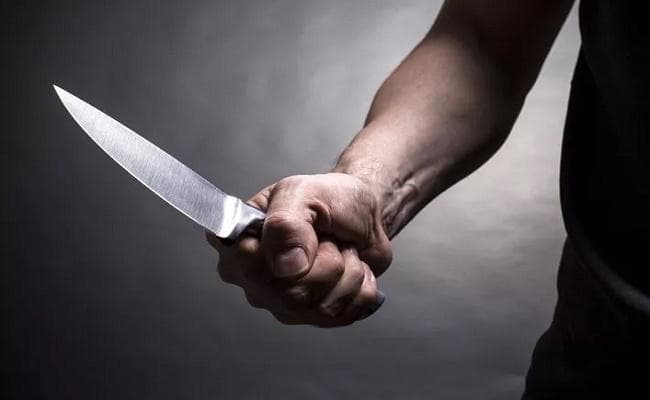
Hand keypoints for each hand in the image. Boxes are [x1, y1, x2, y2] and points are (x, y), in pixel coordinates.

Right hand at [207, 173, 391, 325]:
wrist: (366, 215)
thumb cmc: (330, 199)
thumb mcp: (304, 192)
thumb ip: (286, 222)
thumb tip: (286, 266)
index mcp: (240, 243)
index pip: (248, 266)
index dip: (284, 251)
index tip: (304, 228)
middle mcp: (255, 279)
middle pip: (292, 293)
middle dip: (327, 259)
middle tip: (326, 237)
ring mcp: (284, 303)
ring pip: (321, 307)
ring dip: (348, 272)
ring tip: (341, 250)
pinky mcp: (314, 316)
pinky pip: (344, 315)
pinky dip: (361, 289)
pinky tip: (352, 269)